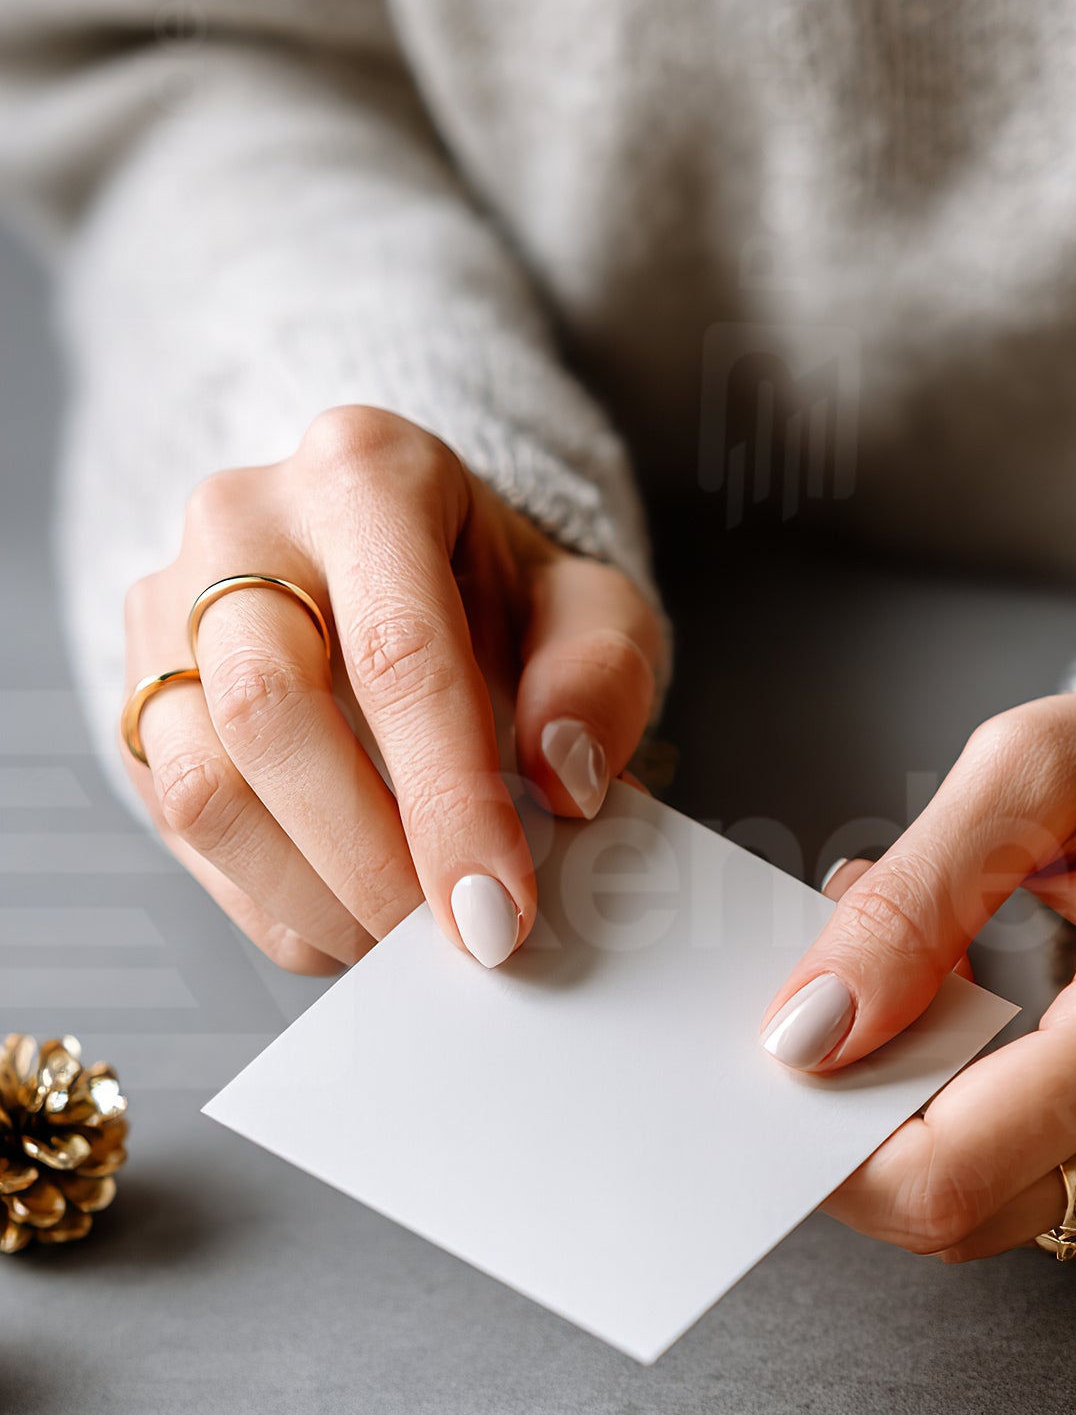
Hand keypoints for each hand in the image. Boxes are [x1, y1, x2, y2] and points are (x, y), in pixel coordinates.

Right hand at [123, 407, 660, 972]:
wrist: (403, 569)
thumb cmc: (498, 594)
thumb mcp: (590, 608)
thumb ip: (598, 676)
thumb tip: (563, 776)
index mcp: (366, 474)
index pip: (399, 651)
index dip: (449, 798)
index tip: (498, 911)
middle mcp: (241, 524)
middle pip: (269, 711)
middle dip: (369, 858)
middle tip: (454, 940)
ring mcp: (167, 610)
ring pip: (200, 782)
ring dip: (312, 895)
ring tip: (407, 937)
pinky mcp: (139, 699)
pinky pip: (182, 830)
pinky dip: (275, 905)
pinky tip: (354, 921)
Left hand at [760, 666, 1075, 1257]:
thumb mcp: (1025, 771)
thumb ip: (909, 908)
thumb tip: (810, 1033)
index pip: (955, 1172)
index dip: (840, 1147)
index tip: (796, 1058)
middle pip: (970, 1212)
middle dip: (882, 1119)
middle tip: (873, 995)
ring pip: (1004, 1210)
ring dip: (939, 1116)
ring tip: (954, 986)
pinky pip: (1056, 1194)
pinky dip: (997, 1127)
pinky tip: (1004, 1033)